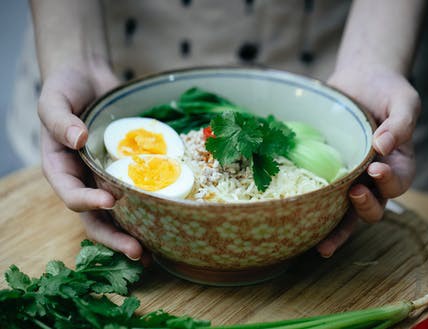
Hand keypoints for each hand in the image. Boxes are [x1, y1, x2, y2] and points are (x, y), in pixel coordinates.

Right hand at [38, 62, 146, 261]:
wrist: (88, 77)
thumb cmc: (65, 88)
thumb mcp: (54, 101)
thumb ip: (61, 120)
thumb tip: (77, 139)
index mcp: (60, 169)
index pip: (70, 194)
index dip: (87, 203)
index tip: (110, 201)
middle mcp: (84, 180)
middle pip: (96, 218)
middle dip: (115, 237)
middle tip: (138, 251)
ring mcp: (106, 177)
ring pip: (119, 214)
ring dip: (135, 233)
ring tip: (156, 253)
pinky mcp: (128, 170)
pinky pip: (138, 192)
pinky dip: (150, 209)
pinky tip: (169, 220)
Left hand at [316, 67, 419, 256]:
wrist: (360, 79)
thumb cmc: (388, 90)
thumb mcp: (403, 101)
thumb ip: (400, 123)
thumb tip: (382, 146)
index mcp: (399, 164)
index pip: (399, 183)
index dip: (389, 182)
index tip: (376, 169)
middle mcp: (375, 178)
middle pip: (375, 206)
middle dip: (365, 207)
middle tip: (354, 193)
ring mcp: (350, 178)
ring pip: (347, 213)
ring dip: (337, 230)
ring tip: (324, 244)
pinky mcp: (328, 173)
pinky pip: (323, 197)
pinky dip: (316, 215)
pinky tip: (300, 226)